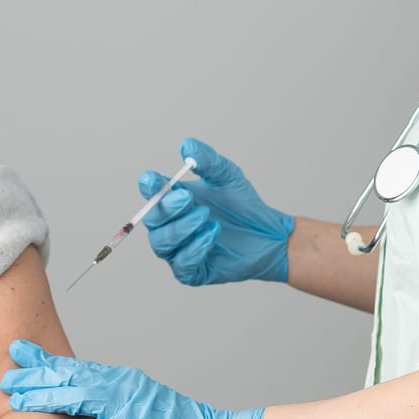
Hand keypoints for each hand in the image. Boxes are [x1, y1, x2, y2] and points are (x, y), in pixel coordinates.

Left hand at [0, 340, 261, 418]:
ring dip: (42, 397)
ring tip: (13, 400)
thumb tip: (88, 402)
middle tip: (6, 376)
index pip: (76, 366)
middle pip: (70, 377)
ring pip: (75, 397)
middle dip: (35, 376)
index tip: (19, 352)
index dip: (45, 360)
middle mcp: (120, 387)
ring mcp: (125, 409)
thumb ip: (114, 400)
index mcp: (122, 380)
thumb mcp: (143, 403)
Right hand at [139, 138, 293, 285]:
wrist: (268, 234)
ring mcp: (179, 250)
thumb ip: (209, 162)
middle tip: (188, 198)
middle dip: (167, 208)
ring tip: (206, 216)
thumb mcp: (229, 177)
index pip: (151, 193)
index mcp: (174, 201)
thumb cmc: (243, 206)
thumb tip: (187, 145)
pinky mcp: (192, 272)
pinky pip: (182, 264)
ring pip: (162, 243)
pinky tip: (212, 234)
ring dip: (181, 228)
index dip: (149, 187)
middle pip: (152, 220)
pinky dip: (195, 248)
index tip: (153, 180)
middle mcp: (171, 226)